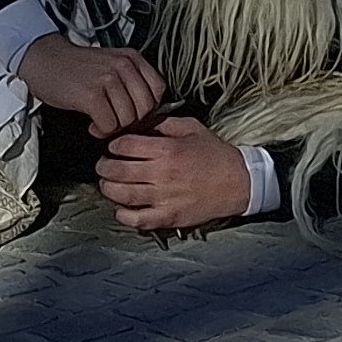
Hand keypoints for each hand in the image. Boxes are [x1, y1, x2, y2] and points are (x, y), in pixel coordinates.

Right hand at [18, 36, 166, 137]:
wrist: (45, 59)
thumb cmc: (77, 67)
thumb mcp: (112, 65)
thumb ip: (132, 81)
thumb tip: (150, 110)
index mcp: (132, 58)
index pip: (159, 90)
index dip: (148, 107)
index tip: (133, 112)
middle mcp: (123, 65)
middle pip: (146, 107)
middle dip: (132, 121)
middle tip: (115, 120)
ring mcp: (107, 79)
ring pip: (128, 119)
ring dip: (114, 127)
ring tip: (101, 120)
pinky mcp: (91, 94)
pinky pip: (109, 125)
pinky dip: (101, 130)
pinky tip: (92, 123)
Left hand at [95, 114, 258, 232]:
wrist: (239, 182)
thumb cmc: (216, 155)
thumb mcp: (192, 129)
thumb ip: (165, 124)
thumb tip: (142, 121)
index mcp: (167, 149)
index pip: (125, 146)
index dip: (113, 145)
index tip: (112, 146)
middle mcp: (162, 174)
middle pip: (118, 171)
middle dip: (104, 167)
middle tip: (103, 165)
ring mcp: (164, 198)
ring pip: (123, 195)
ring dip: (108, 189)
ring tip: (107, 184)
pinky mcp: (169, 216)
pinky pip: (138, 219)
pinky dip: (124, 215)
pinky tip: (121, 209)